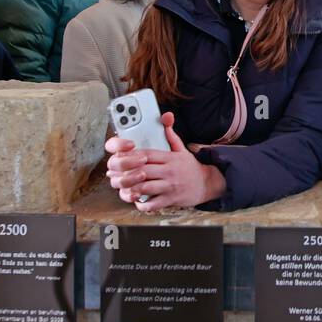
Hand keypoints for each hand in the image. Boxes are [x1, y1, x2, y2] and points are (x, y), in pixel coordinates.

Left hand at [105, 112, 225, 211]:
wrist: (207, 184)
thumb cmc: (190, 168)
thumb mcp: (182, 149)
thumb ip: (171, 136)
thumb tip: (166, 117)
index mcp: (169, 158)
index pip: (147, 154)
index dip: (131, 156)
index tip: (120, 159)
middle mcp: (169, 171)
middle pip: (142, 171)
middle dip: (125, 174)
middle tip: (114, 176)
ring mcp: (170, 186)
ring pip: (145, 187)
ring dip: (130, 189)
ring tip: (123, 188)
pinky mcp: (171, 199)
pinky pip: (153, 203)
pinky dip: (141, 204)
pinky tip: (136, 200)